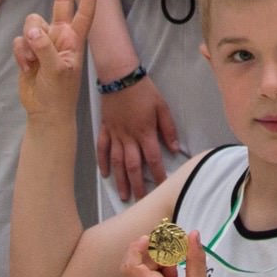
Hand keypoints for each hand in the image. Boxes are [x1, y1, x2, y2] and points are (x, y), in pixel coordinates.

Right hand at [13, 0, 98, 122]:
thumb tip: (31, 30)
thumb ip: (45, 47)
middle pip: (60, 3)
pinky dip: (20, 53)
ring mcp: (44, 41)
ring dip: (29, 42)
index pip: (84, 14)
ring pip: (31, 23)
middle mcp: (60, 36)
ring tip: (34, 62)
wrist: (44, 112)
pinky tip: (27, 68)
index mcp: (74, 40)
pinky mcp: (28, 49)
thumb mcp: (57, 71)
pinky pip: (19, 40)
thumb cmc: (59, 94)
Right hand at [97, 72, 182, 202]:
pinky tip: (105, 174)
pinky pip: (102, 148)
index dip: (158, 174)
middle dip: (137, 185)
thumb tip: (175, 149)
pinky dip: (102, 162)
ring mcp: (114, 134)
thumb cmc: (144, 91)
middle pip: (133, 166)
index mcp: (145, 132)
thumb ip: (168, 129)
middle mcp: (128, 137)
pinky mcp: (105, 128)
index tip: (162, 187)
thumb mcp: (162, 107)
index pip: (153, 159)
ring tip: (123, 195)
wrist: (120, 76)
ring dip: (120, 180)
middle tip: (140, 201)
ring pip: (117, 162)